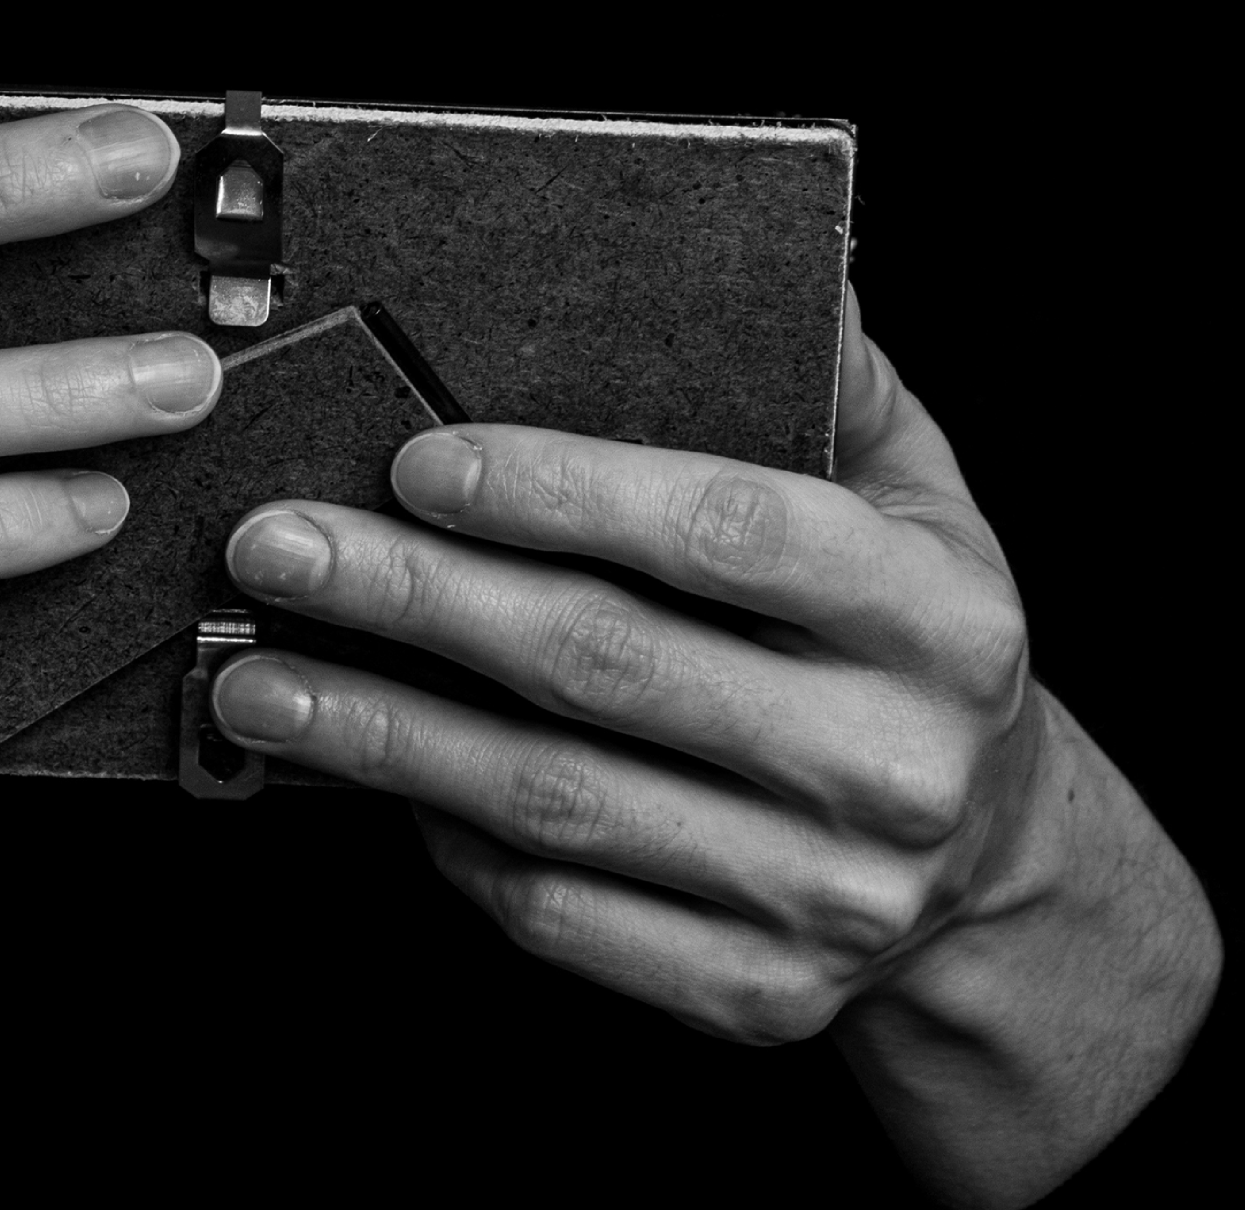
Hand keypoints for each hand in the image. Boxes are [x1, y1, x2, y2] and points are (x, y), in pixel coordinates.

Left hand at [212, 289, 1215, 1201]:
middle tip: (272, 545)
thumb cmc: (898, 635)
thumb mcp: (917, 494)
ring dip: (381, 736)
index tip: (416, 458)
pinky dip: (442, 844)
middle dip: (414, 598)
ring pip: (557, 802)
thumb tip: (779, 245)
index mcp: (939, 618)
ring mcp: (827, 897)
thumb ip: (834, 373)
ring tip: (254, 678)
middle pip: (608, 666)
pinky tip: (358, 780)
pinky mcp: (758, 998)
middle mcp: (894, 765)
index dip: (564, 491)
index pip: (728, 533)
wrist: (990, 872)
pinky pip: (562, 917)